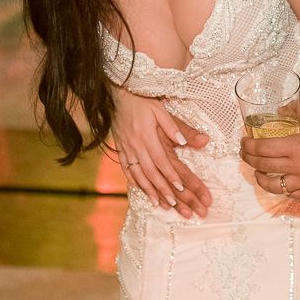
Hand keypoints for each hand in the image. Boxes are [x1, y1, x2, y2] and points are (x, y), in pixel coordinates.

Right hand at [111, 87, 211, 217]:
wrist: (116, 97)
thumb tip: (183, 142)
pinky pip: (126, 169)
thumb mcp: (159, 109)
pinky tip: (141, 190)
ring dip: (148, 190)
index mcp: (147, 136)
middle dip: (162, 188)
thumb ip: (171, 126)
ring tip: (158, 203)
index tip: (180, 187)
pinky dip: (134, 181)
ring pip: (137, 174)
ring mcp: (126, 149)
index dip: (170, 175)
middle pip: (150, 172)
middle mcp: (136, 146)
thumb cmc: (141, 102)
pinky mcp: (120, 150)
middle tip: (174, 203)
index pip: (160, 160)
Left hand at [241, 101, 299, 199]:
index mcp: (296, 146)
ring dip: (260, 177)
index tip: (243, 141)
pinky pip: (289, 194)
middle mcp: (297, 167)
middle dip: (248, 158)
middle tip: (244, 152)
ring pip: (272, 185)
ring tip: (256, 171)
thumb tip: (280, 110)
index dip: (248, 145)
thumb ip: (296, 108)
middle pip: (263, 166)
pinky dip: (280, 188)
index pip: (262, 148)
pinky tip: (277, 181)